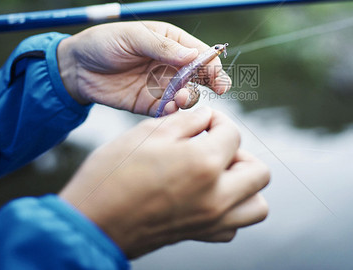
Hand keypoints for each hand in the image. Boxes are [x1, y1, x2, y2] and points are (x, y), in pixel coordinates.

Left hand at [57, 21, 231, 115]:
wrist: (76, 67)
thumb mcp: (132, 37)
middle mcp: (171, 65)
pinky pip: (166, 111)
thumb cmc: (104, 42)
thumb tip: (194, 56)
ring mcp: (161, 86)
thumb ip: (162, 47)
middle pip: (200, 78)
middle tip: (207, 92)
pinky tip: (167, 110)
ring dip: (187, 99)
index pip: (201, 54)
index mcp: (172, 43)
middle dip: (207, 86)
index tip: (219, 81)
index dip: (213, 67)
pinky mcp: (149, 104)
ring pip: (185, 96)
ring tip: (178, 99)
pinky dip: (171, 113)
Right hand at [59, 107, 269, 258]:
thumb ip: (185, 122)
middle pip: (259, 171)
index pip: (233, 134)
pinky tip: (207, 195)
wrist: (93, 222)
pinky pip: (235, 226)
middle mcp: (216, 196)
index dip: (218, 121)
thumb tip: (205, 117)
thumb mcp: (147, 134)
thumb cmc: (112, 175)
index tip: (202, 122)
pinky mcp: (200, 236)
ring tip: (218, 173)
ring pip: (257, 204)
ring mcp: (211, 220)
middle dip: (239, 152)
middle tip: (214, 146)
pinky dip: (231, 210)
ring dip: (245, 184)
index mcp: (204, 164)